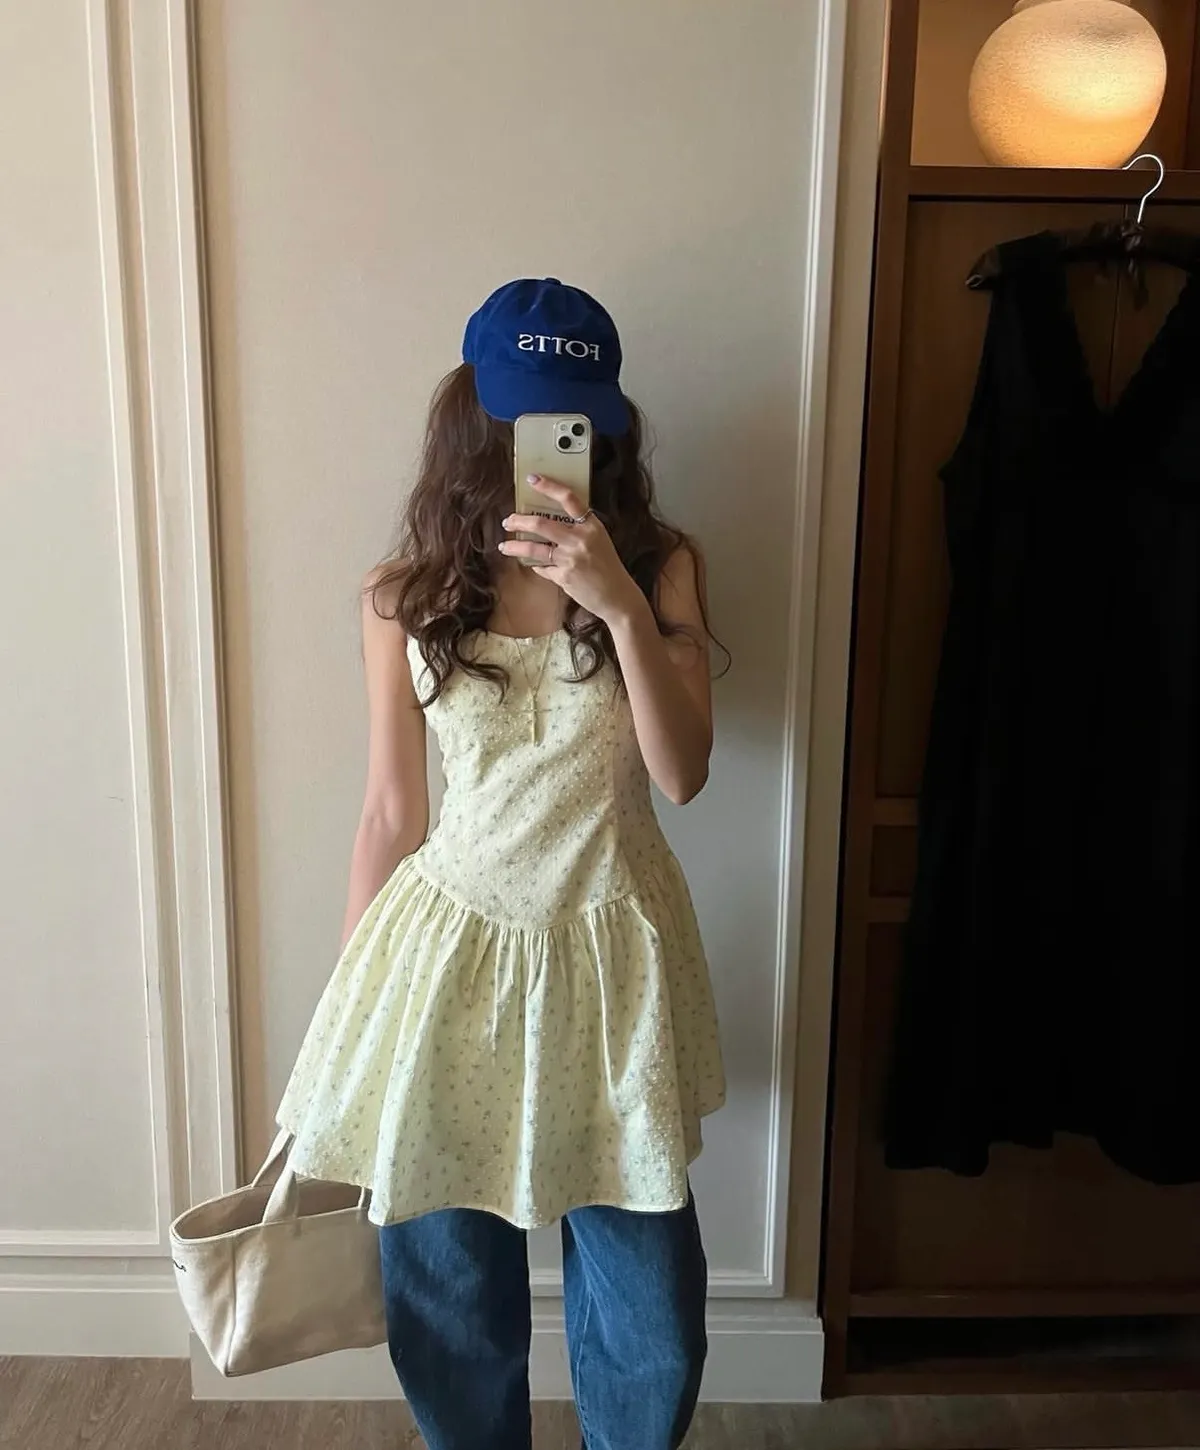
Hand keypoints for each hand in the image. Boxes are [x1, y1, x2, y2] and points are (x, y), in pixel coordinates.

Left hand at [499, 476, 643, 625]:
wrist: (618, 596)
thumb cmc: (609, 567)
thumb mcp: (599, 541)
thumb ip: (579, 531)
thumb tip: (551, 524)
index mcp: (591, 526)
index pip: (569, 499)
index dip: (549, 486)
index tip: (532, 478)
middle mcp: (580, 539)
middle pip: (541, 524)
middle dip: (519, 521)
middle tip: (508, 521)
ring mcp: (570, 559)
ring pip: (534, 548)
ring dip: (515, 546)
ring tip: (504, 546)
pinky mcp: (563, 577)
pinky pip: (543, 568)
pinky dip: (537, 567)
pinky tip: (534, 566)